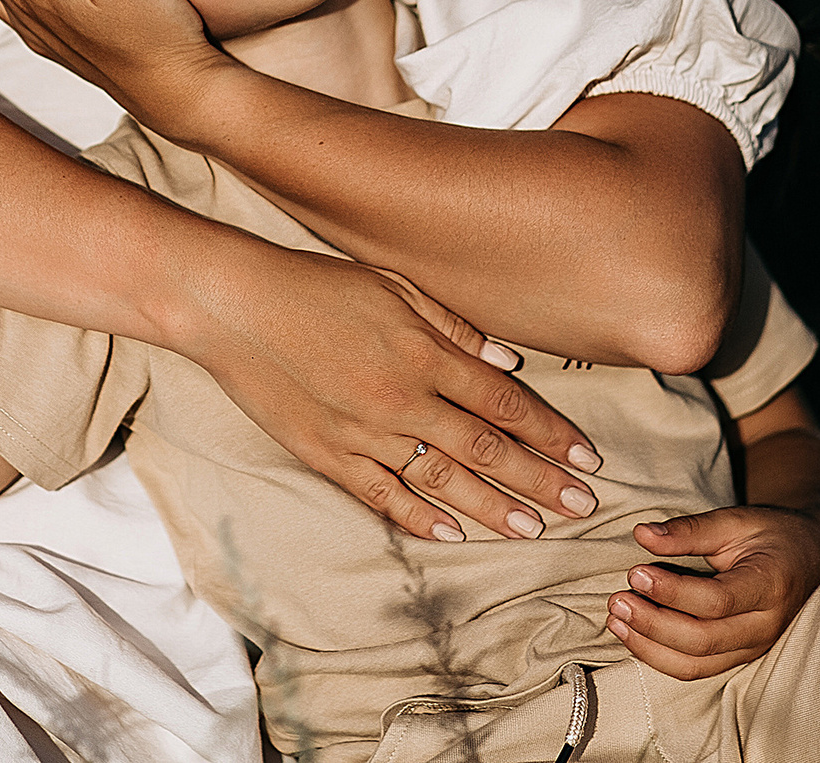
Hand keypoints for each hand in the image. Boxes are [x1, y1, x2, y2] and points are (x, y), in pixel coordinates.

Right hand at [182, 235, 606, 542]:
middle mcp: (401, 398)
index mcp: (423, 351)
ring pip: (443, 480)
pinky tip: (453, 534)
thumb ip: (452, 327)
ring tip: (534, 529)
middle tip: (583, 507)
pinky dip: (420, 518)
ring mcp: (363, 432)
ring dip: (494, 508)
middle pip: (486, 449)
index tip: (588, 458)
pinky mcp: (327, 455)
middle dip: (541, 480)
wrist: (232, 305)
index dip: (551, 432)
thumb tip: (507, 365)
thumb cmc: (313, 285)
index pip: (504, 401)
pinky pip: (383, 495)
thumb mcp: (391, 286)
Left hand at [605, 505, 819, 677]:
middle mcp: (765, 625)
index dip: (671, 591)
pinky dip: (660, 657)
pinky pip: (697, 669)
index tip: (635, 573)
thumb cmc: (772, 534)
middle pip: (702, 640)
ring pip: (696, 665)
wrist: (811, 558)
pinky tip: (632, 635)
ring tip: (615, 619)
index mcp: (769, 585)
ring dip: (649, 646)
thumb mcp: (735, 520)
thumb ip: (690, 529)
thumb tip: (641, 534)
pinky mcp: (740, 656)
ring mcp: (754, 647)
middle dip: (652, 624)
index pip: (716, 601)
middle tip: (616, 600)